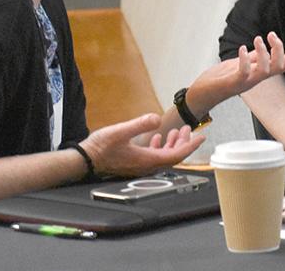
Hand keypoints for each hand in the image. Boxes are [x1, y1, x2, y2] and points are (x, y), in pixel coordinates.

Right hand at [79, 113, 205, 176]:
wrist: (83, 161)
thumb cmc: (99, 148)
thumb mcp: (120, 131)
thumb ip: (140, 124)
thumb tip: (157, 118)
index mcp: (148, 160)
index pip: (177, 155)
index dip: (191, 146)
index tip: (201, 136)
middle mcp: (147, 166)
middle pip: (173, 156)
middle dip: (183, 142)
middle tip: (189, 129)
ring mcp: (140, 166)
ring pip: (163, 157)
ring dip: (172, 144)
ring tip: (176, 131)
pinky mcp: (133, 164)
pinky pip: (153, 157)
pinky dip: (160, 147)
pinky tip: (157, 138)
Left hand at [186, 32, 284, 117]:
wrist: (200, 95)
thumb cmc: (217, 80)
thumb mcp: (237, 65)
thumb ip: (250, 59)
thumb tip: (262, 48)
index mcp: (257, 74)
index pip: (280, 67)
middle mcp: (254, 79)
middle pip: (277, 68)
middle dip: (279, 50)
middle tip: (270, 35)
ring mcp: (244, 83)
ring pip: (264, 71)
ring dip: (263, 54)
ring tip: (257, 39)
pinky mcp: (232, 84)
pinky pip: (243, 73)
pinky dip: (245, 60)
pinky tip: (242, 48)